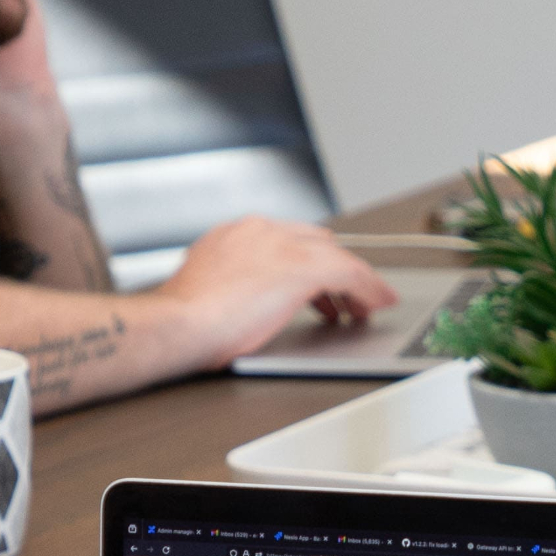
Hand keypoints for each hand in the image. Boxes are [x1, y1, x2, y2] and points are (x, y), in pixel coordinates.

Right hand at [151, 216, 393, 358]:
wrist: (178, 324)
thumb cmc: (183, 321)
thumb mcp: (205, 290)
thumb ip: (229, 285)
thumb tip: (242, 305)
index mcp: (233, 234)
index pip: (285, 239)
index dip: (306, 261)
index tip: (314, 284)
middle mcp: (260, 231)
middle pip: (314, 242)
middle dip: (332, 269)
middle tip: (343, 296)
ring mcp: (283, 245)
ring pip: (335, 255)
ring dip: (352, 281)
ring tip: (360, 306)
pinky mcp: (304, 267)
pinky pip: (351, 272)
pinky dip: (369, 287)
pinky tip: (378, 302)